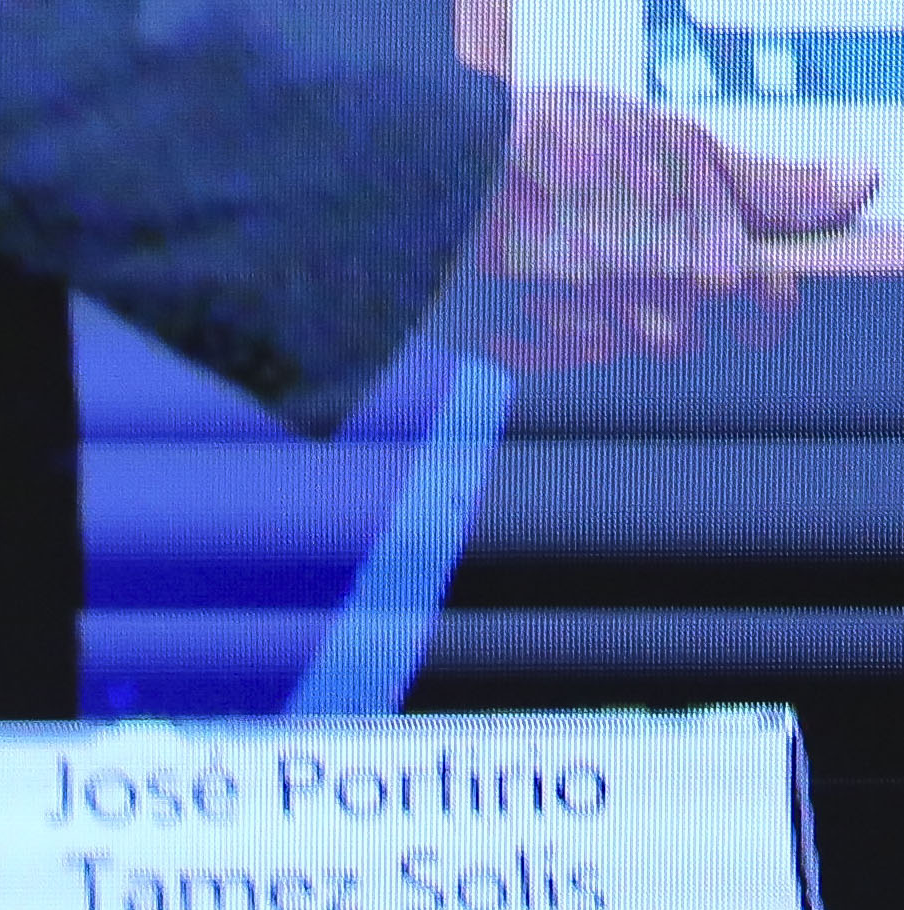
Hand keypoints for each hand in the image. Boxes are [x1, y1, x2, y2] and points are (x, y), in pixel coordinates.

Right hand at [461, 85, 879, 364]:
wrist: (459, 173)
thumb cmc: (572, 149)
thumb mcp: (689, 147)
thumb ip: (774, 187)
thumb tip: (857, 187)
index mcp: (711, 265)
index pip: (768, 300)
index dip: (754, 281)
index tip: (729, 262)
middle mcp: (660, 316)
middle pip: (689, 332)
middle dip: (664, 296)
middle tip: (624, 243)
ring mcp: (596, 341)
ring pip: (626, 343)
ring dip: (607, 312)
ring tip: (572, 254)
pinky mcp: (536, 356)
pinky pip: (564, 351)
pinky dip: (554, 321)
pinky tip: (535, 275)